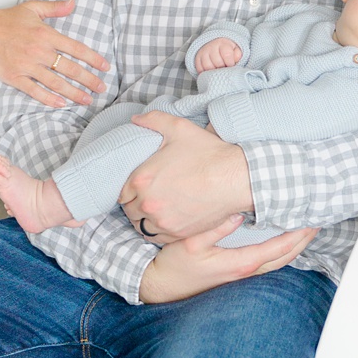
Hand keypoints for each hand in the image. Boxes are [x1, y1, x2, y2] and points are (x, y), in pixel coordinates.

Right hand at [0, 0, 108, 106]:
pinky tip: (62, 104)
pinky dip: (49, 98)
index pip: (76, 48)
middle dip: (88, 80)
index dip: (93, 59)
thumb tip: (74, 2)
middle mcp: (38, 51)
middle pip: (69, 68)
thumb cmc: (6, 19)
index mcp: (45, 34)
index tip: (105, 67)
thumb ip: (54, 7)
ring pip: (55, 82)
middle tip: (101, 88)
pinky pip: (34, 90)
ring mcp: (25, 65)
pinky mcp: (13, 76)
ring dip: (73, 93)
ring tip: (87, 99)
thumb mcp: (31, 8)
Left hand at [119, 111, 252, 238]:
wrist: (236, 178)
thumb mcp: (179, 128)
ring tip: (155, 209)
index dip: (129, 188)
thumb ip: (153, 120)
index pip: (121, 191)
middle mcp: (147, 204)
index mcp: (142, 179)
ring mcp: (163, 221)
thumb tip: (136, 119)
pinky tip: (165, 220)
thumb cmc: (208, 154)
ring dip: (144, 219)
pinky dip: (157, 231)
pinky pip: (157, 238)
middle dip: (136, 203)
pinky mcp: (178, 233)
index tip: (138, 186)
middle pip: (129, 210)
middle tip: (148, 196)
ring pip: (141, 226)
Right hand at [138, 217, 318, 302]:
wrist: (160, 285)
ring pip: (279, 261)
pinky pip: (268, 262)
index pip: (279, 248)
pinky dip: (282, 249)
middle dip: (304, 239)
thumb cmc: (173, 265)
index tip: (311, 219)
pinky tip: (285, 239)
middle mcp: (245, 272)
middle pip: (286, 256)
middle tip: (319, 218)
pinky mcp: (236, 274)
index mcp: (240, 263)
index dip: (298, 234)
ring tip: (307, 227)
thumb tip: (238, 213)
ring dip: (296, 245)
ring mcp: (242, 275)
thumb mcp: (191, 242)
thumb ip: (215, 228)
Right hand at [192, 37, 242, 70]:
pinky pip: (200, 69)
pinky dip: (206, 74)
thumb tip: (235, 60)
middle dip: (223, 69)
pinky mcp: (197, 58)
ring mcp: (203, 52)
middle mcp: (211, 47)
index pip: (227, 54)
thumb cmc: (228, 49)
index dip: (230, 63)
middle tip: (226, 70)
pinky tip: (211, 73)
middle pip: (217, 62)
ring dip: (215, 72)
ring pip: (208, 67)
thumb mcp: (235, 49)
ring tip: (219, 72)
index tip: (232, 66)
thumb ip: (237, 54)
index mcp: (222, 43)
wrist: (215, 44)